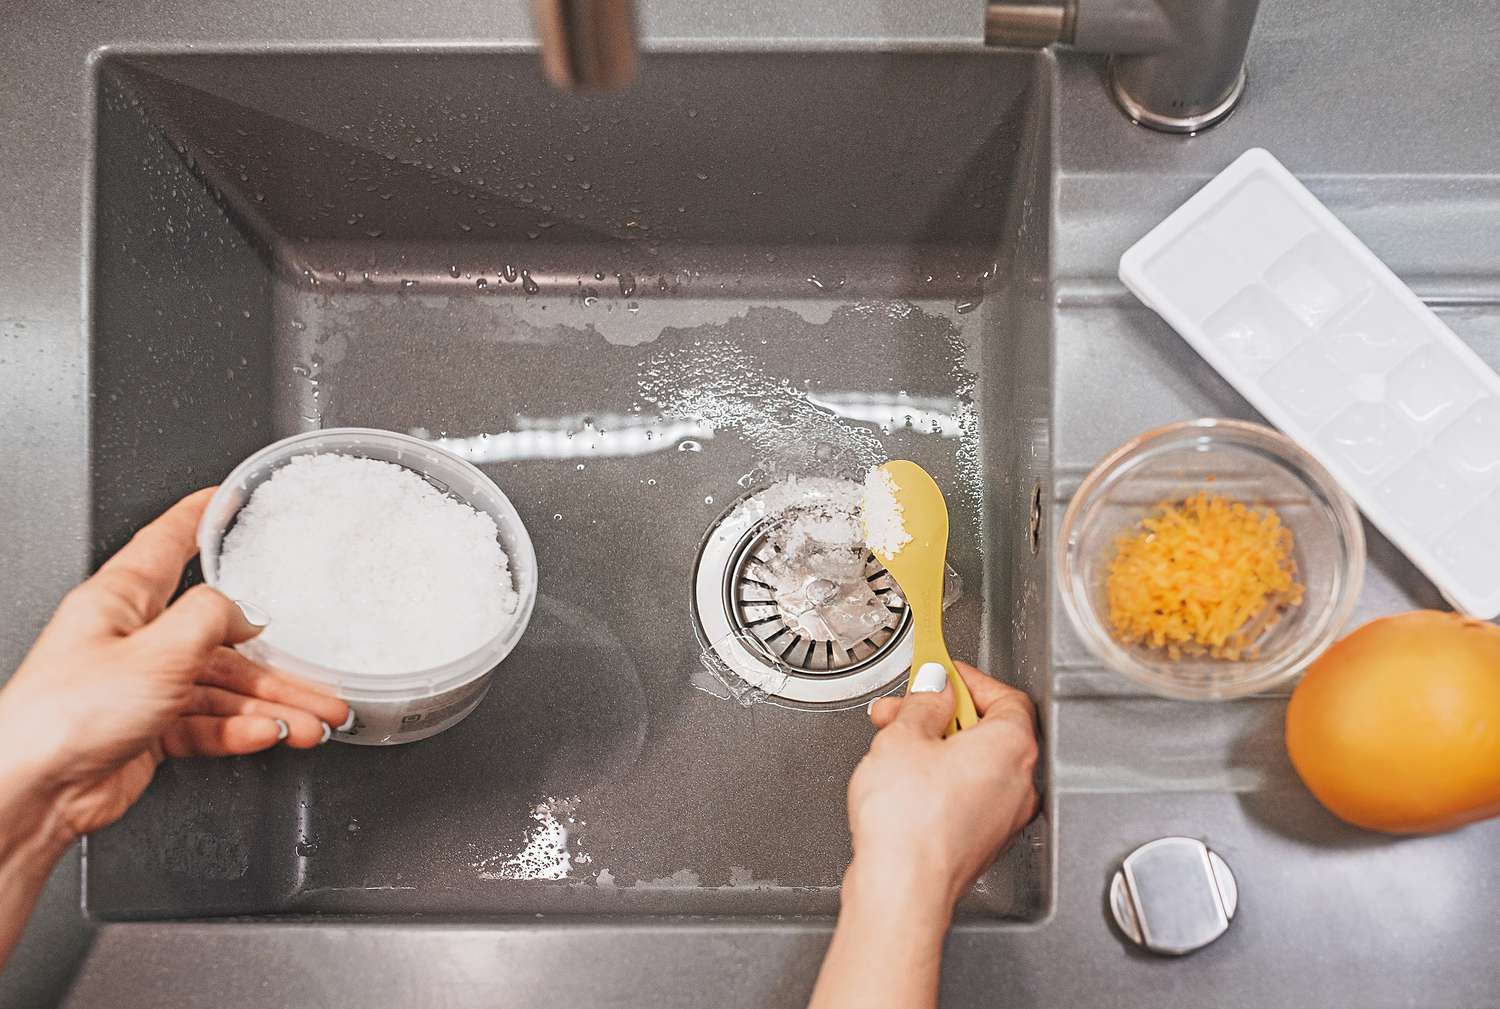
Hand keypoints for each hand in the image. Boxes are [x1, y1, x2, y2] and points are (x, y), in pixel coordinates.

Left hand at [0, 488, 350, 841]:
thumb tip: (244, 613)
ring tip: (311, 724)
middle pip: (220, 638)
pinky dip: (242, 731)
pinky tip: (267, 735)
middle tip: (321, 681)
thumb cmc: (64, 716)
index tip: (229, 498)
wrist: (33, 792)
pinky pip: (210, 722)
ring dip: (272, 707)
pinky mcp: (150, 728)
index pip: (166, 543)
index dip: (200, 517)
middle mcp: (133, 638)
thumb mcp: (155, 650)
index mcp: (120, 600)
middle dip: (277, 664)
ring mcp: (143, 685)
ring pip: (223, 688)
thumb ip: (210, 619)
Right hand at [848, 661, 1039, 913]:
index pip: (1005, 696)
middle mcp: (1019, 784)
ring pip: (975, 764)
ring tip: (892, 744)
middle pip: (988, 729)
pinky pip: (967, 795)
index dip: (968, 680)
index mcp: (1012, 747)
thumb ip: (924, 703)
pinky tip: (903, 781)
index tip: (938, 673)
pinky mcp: (982, 842)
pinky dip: (940, 779)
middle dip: (940, 714)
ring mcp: (1004, 817)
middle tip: (903, 709)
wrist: (902, 890)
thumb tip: (935, 688)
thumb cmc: (909, 823)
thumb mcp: (904, 737)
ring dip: (936, 746)